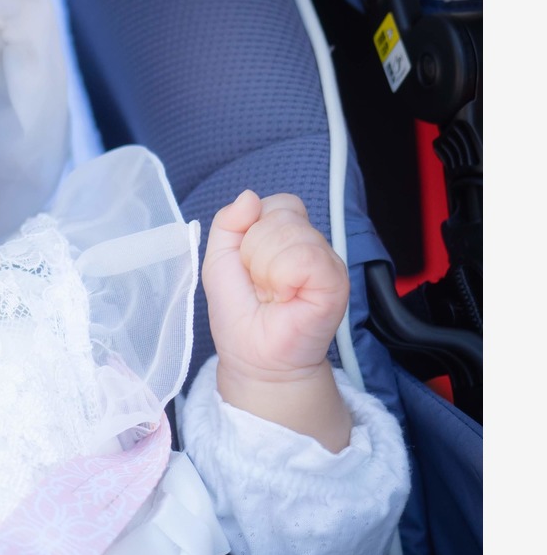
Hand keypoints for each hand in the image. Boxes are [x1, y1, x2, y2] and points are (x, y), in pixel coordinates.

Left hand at [202, 190, 351, 449]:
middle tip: (259, 285)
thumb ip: (227, 224)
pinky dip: (282, 277)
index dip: (251, 233)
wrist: (253, 359)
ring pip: (290, 233)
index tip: (249, 267)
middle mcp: (313, 244)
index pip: (277, 203)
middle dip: (254, 252)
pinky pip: (304, 256)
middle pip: (281, 214)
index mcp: (289, 235)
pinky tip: (284, 298)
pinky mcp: (335, 283)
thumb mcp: (219, 261)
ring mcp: (327, 262)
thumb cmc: (240, 313)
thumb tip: (249, 196)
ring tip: (271, 294)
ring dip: (265, 268)